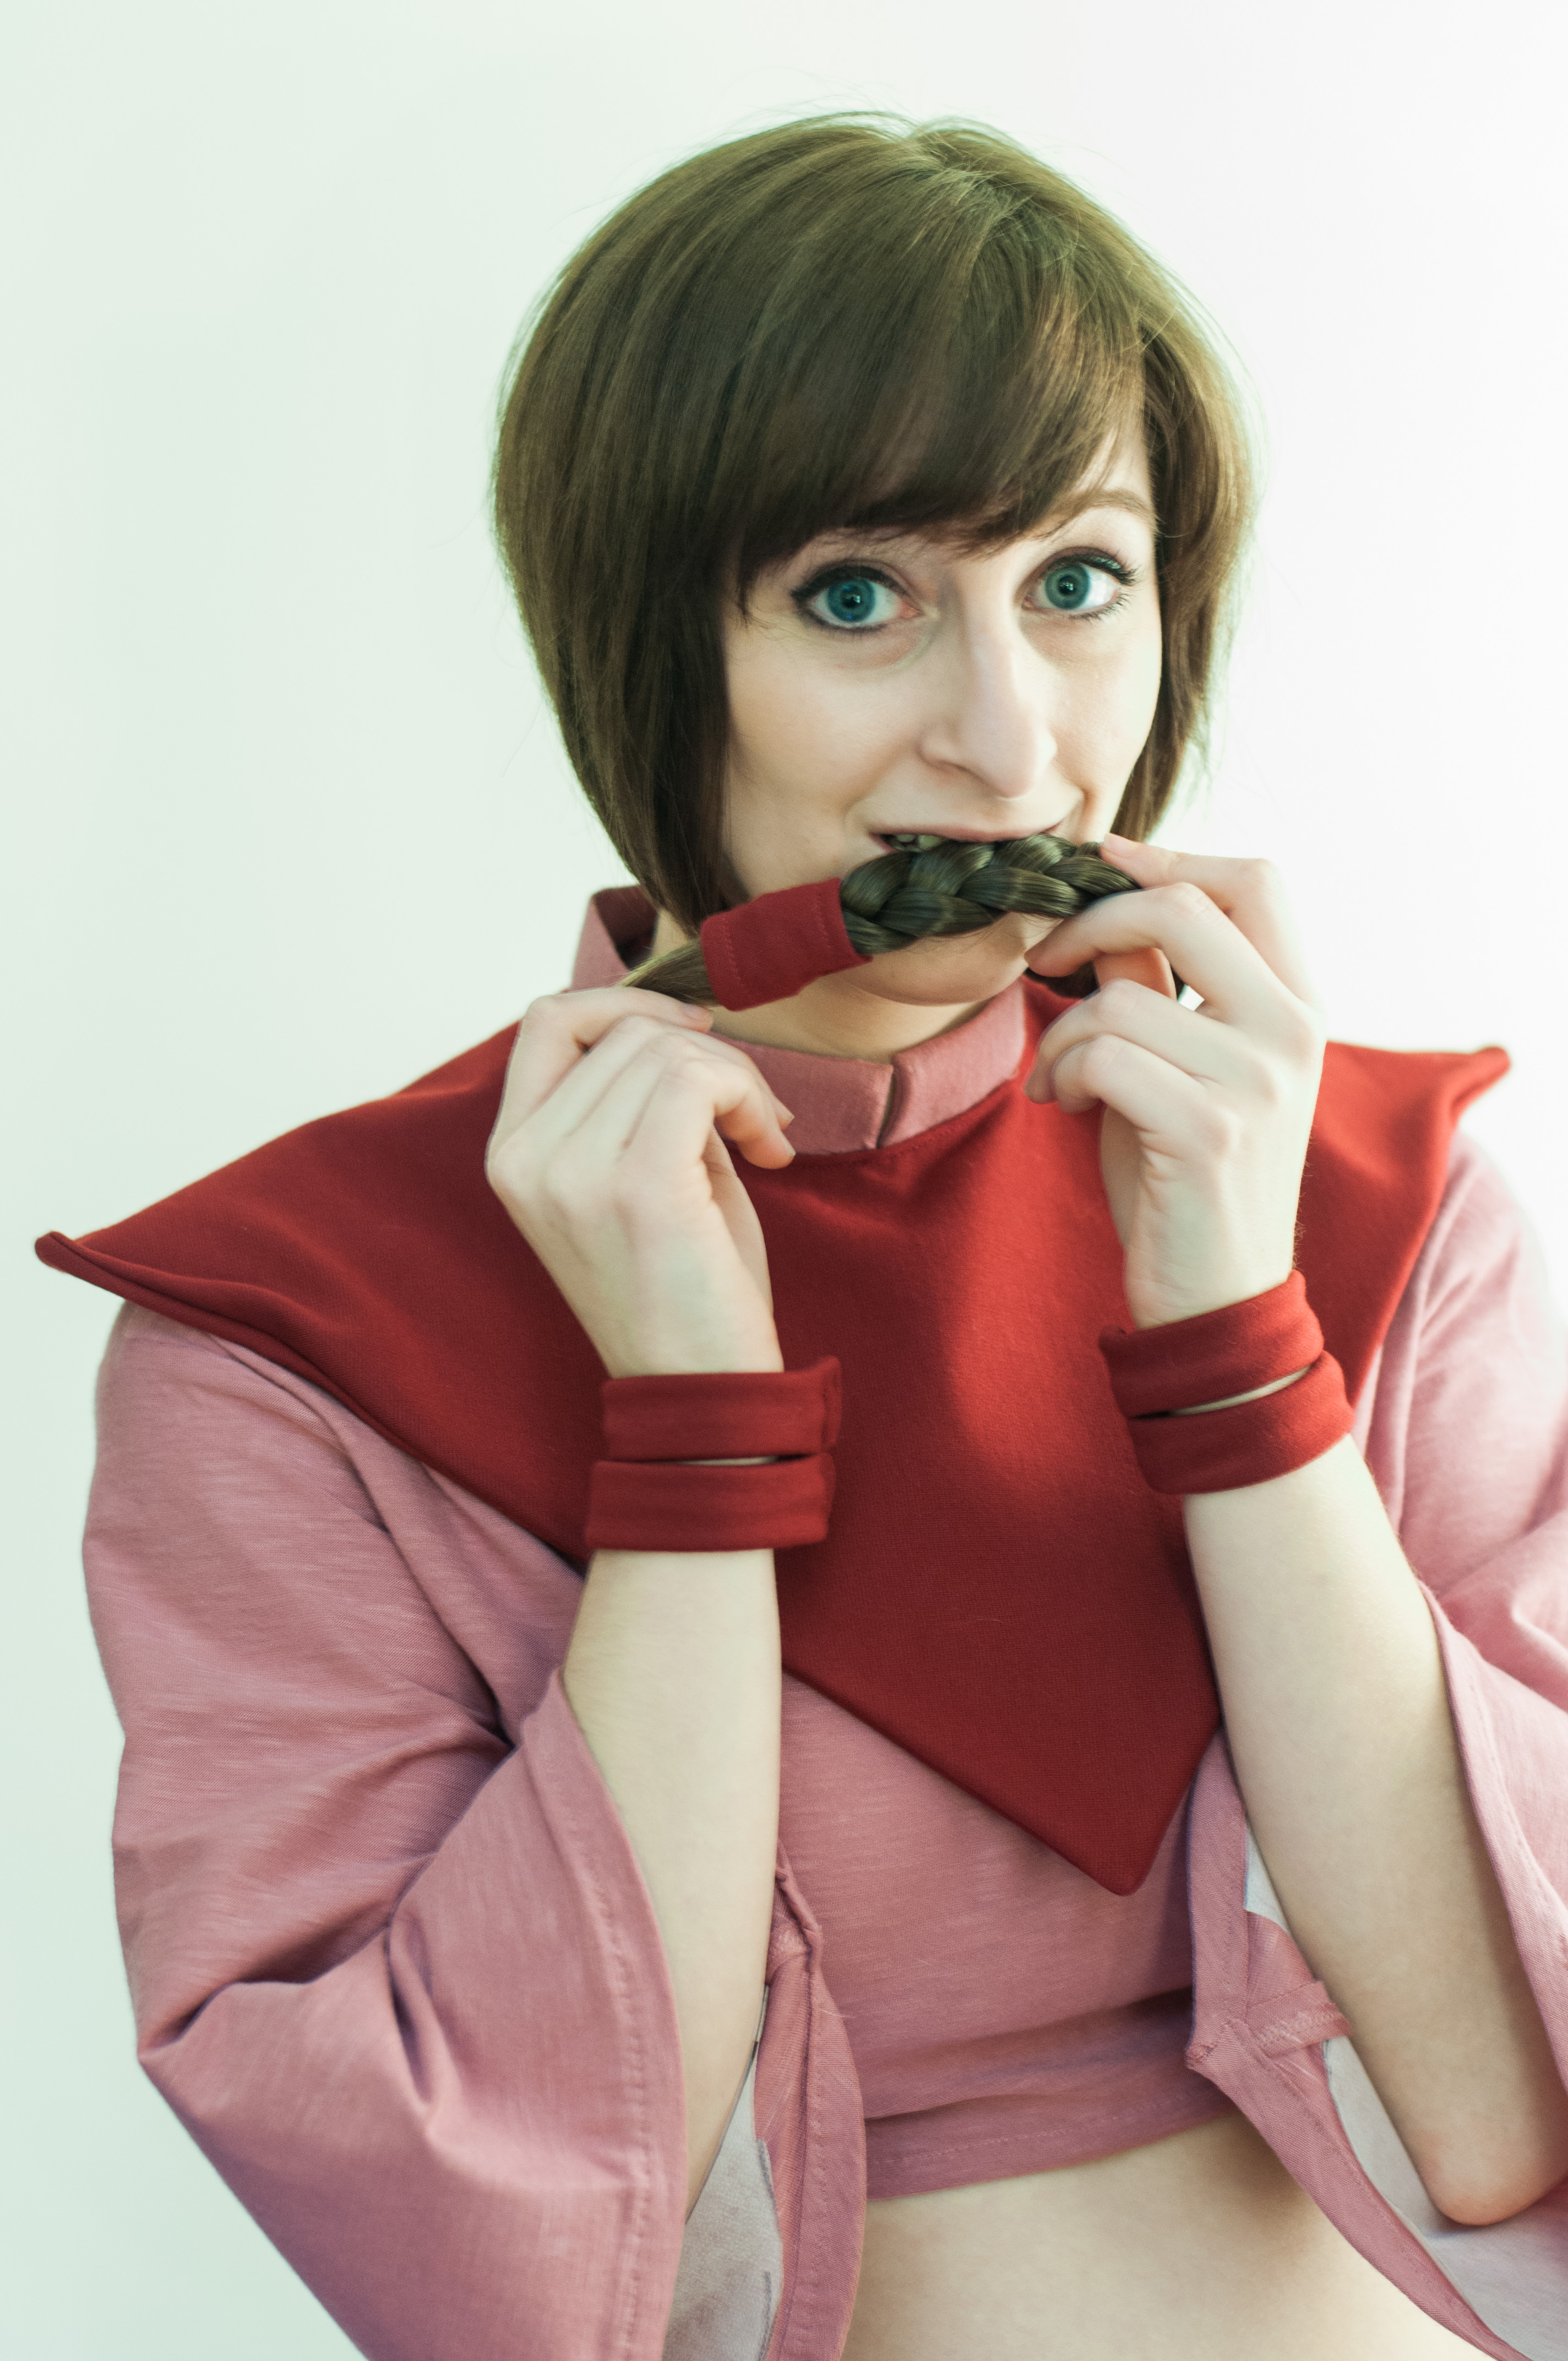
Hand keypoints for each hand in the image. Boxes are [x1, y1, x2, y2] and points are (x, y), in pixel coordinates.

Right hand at [486, 989, 794, 1376]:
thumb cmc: (684, 1288)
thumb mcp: (634, 1177)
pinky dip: (749, 1098)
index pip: (550, 1020)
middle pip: (625, 1030)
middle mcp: (526, 1158)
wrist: (701, 1392)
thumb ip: (633, 1102)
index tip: (695, 1038)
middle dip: (708, 1056)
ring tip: (762, 1139)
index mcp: (512, 1153)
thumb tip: (677, 1025)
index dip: (629, 1003)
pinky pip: (698, 1080)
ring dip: (738, 1082)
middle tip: (752, 1117)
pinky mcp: (635, 1186)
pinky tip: (772, 1149)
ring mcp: (572, 1173)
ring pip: (668, 1050)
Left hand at [1025, 838, 1325, 1328]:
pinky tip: (1063, 1107)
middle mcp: (1291, 1031)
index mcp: (1297, 1004)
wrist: (1214, 1294)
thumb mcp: (1178, 1064)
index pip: (1253, 879)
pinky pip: (1103, 1057)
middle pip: (1184, 905)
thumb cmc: (1183, 1174)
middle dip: (1091, 921)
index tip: (1099, 862)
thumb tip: (1102, 907)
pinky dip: (1061, 1076)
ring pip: (1120, 998)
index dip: (1168, 853)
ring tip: (1059, 1079)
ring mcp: (1257, 1081)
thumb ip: (1155, 987)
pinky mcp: (1209, 1131)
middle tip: (1046, 960)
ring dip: (1062, 1035)